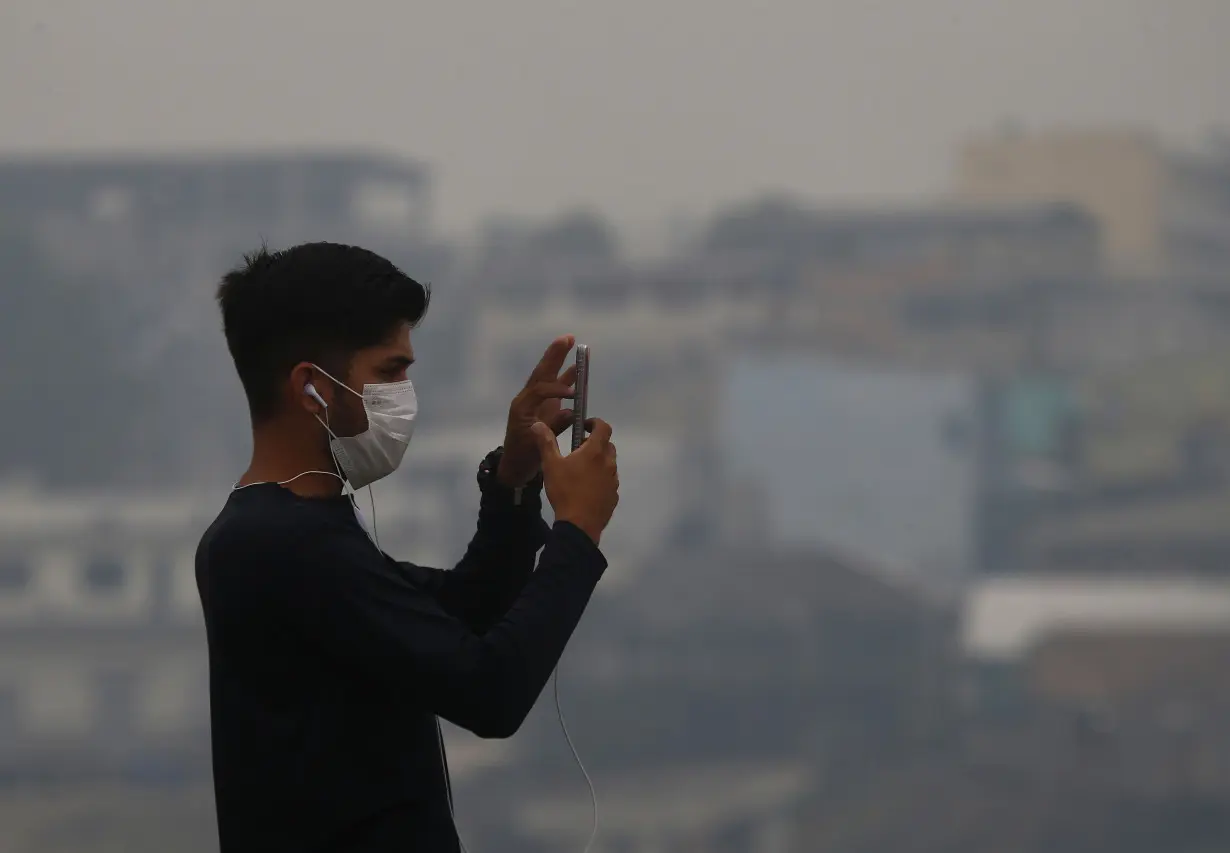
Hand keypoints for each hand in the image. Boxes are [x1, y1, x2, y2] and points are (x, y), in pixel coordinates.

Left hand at [497, 335, 577, 487]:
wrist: (515, 466)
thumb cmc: (524, 456)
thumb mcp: (537, 444)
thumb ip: (554, 427)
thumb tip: (572, 412)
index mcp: (522, 407)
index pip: (540, 390)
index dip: (556, 389)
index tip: (572, 394)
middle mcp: (527, 399)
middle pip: (542, 373)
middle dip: (554, 355)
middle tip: (567, 338)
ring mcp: (535, 402)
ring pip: (548, 376)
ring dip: (559, 360)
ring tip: (571, 342)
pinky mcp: (543, 406)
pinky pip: (554, 388)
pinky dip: (565, 378)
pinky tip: (576, 369)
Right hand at [532, 418, 618, 545]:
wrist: (579, 525)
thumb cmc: (565, 491)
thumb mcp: (551, 465)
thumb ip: (546, 442)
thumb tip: (538, 424)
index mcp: (595, 452)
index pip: (604, 427)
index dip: (595, 422)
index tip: (583, 426)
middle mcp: (609, 463)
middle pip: (608, 445)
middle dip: (595, 443)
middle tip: (578, 449)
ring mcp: (613, 481)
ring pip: (609, 464)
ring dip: (598, 461)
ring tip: (581, 471)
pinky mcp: (614, 496)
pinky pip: (609, 481)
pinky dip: (601, 479)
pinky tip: (587, 489)